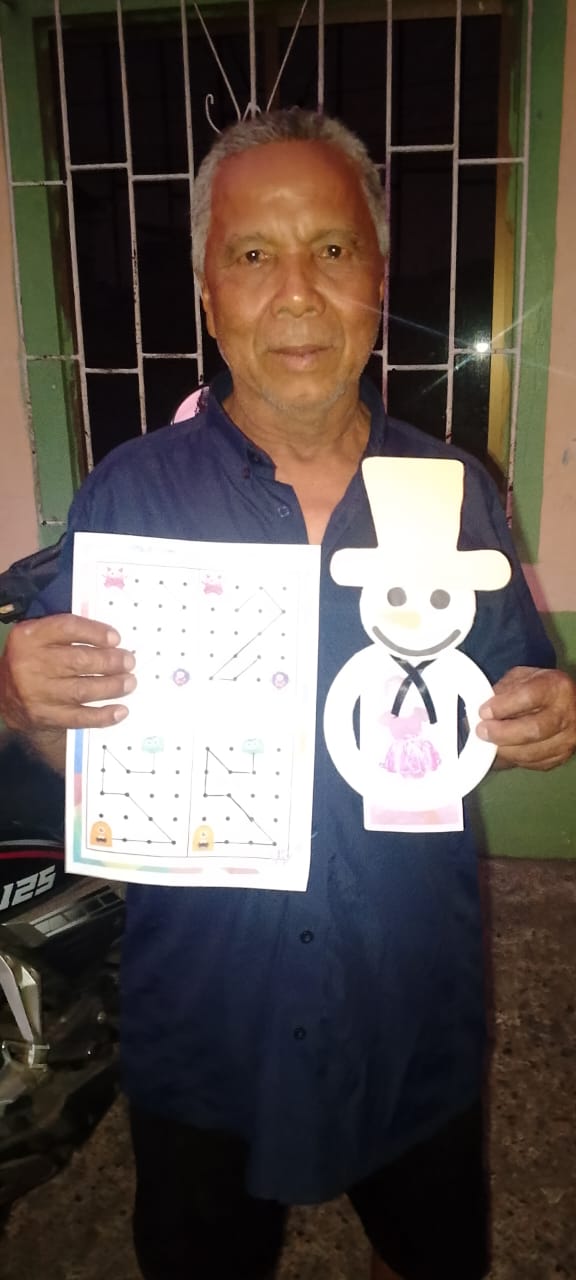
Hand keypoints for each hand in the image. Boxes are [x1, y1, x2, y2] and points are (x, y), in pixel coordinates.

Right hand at [0, 614, 136, 731]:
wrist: (5, 697)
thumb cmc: (32, 661)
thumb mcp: (38, 639)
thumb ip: (66, 634)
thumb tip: (110, 639)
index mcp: (29, 636)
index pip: (67, 628)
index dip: (95, 632)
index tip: (116, 638)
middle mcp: (30, 664)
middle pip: (78, 661)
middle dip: (110, 661)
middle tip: (129, 661)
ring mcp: (37, 693)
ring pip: (82, 690)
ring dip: (112, 686)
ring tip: (129, 682)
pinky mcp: (45, 717)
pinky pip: (79, 718)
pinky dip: (103, 715)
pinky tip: (120, 710)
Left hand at [476, 666, 575, 770]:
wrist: (567, 704)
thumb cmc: (541, 689)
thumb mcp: (522, 678)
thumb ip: (503, 690)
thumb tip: (482, 708)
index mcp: (555, 687)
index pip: (528, 697)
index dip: (503, 706)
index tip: (484, 712)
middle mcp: (565, 713)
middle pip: (533, 729)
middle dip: (502, 733)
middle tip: (482, 732)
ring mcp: (566, 738)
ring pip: (532, 752)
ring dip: (504, 750)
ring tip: (488, 743)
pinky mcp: (561, 756)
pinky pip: (533, 763)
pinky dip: (514, 759)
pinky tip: (503, 750)